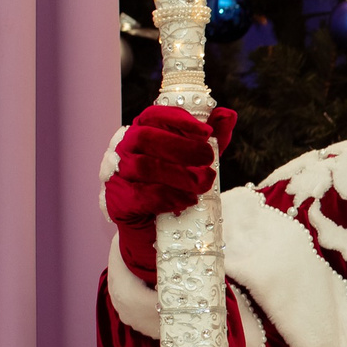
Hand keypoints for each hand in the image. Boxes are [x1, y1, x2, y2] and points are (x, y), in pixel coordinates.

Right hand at [105, 105, 234, 279]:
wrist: (157, 231)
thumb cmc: (177, 188)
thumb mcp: (198, 162)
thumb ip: (213, 139)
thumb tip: (228, 115)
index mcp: (142, 134)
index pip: (152, 115)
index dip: (179, 120)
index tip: (206, 131)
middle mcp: (125, 151)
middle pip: (145, 138)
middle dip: (182, 147)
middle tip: (209, 159)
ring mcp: (118, 176)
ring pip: (144, 166)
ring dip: (180, 175)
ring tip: (203, 184)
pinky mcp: (118, 202)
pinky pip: (142, 195)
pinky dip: (170, 197)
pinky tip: (188, 201)